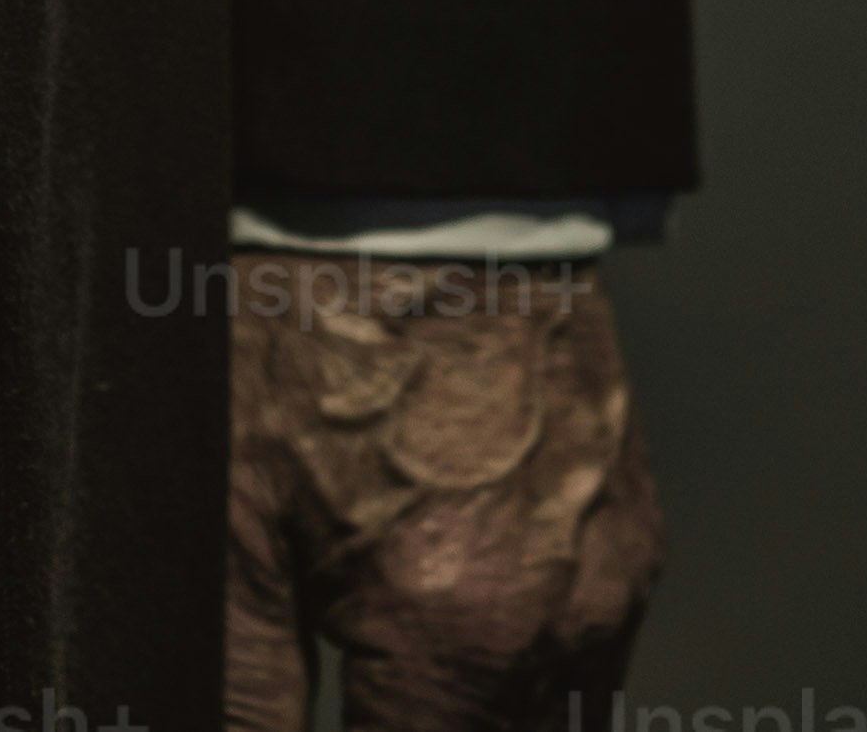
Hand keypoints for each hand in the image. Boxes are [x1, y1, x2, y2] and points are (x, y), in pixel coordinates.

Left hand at [223, 252, 660, 730]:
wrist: (412, 188)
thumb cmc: (308, 327)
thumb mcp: (231, 521)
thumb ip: (249, 687)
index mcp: (456, 634)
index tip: (315, 717)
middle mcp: (560, 621)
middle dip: (417, 725)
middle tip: (356, 674)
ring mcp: (614, 577)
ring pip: (556, 726)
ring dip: (478, 717)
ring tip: (397, 665)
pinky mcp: (636, 530)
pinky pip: (595, 654)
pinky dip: (529, 668)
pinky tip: (454, 613)